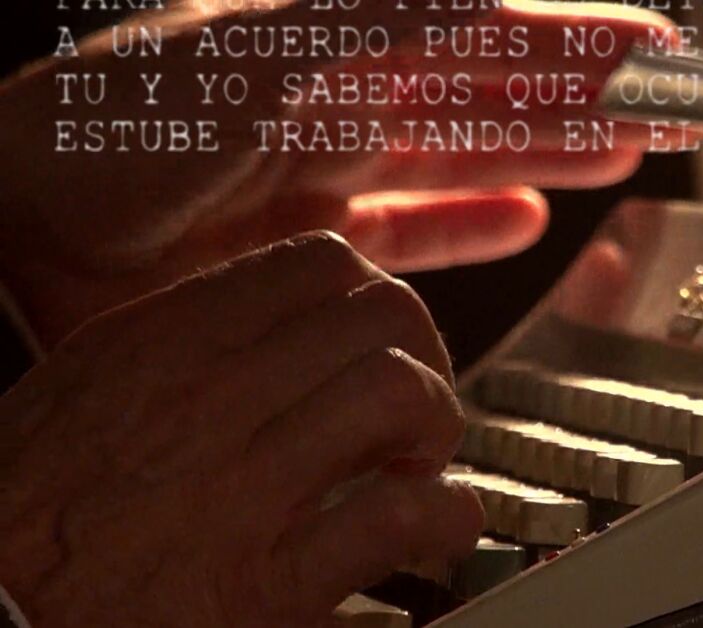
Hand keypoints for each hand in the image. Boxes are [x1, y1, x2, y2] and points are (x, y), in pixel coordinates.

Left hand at [0, 0, 680, 345]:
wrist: (31, 235)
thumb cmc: (114, 133)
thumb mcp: (253, 55)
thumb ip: (374, 24)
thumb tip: (484, 3)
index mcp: (347, 43)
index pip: (494, 34)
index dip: (584, 41)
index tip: (664, 49)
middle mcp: (352, 99)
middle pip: (501, 95)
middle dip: (593, 98)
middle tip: (676, 107)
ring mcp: (341, 171)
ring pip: (475, 159)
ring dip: (553, 155)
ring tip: (626, 154)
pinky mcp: (322, 242)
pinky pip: (422, 231)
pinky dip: (475, 228)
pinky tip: (524, 222)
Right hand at [0, 233, 482, 626]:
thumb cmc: (34, 511)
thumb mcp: (95, 386)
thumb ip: (191, 340)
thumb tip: (285, 317)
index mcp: (165, 344)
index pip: (320, 264)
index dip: (378, 297)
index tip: (381, 340)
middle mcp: (209, 401)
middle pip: (383, 317)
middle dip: (425, 356)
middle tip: (414, 406)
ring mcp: (244, 488)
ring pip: (399, 395)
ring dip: (438, 426)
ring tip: (420, 463)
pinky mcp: (271, 584)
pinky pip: (399, 517)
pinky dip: (443, 516)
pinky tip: (434, 529)